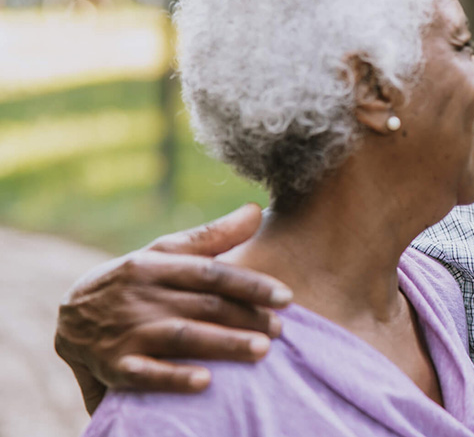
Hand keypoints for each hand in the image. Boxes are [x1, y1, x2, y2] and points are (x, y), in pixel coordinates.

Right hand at [54, 204, 292, 413]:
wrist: (69, 314)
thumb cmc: (136, 279)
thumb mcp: (166, 252)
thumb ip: (213, 236)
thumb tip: (257, 210)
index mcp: (159, 266)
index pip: (211, 273)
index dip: (250, 284)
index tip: (286, 297)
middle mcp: (144, 296)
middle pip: (204, 306)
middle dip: (246, 318)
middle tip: (282, 330)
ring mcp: (128, 331)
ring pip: (182, 337)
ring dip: (223, 344)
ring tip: (261, 351)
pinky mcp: (114, 366)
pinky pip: (144, 374)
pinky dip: (173, 378)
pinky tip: (206, 382)